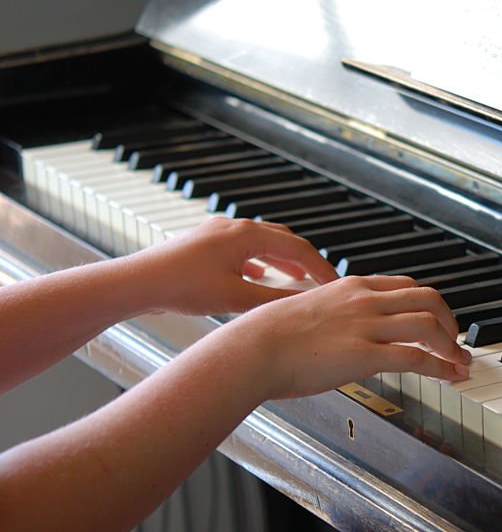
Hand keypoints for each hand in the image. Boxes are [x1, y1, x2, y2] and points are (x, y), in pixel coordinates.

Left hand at [126, 217, 337, 315]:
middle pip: (282, 240)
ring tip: (295, 278)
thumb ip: (275, 300)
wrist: (136, 283)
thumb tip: (306, 304)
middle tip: (320, 280)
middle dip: (304, 261)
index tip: (335, 284)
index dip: (321, 268)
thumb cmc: (180, 286)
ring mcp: (217, 233)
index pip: (298, 248)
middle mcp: (233, 227)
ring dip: (281, 261)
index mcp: (247, 234)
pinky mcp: (203, 244)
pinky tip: (257, 278)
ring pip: (261, 244)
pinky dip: (257, 262)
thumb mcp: (236, 299)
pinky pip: (241, 250)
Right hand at [223, 275, 471, 400]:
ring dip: (452, 346)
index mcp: (351, 287)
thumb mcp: (308, 312)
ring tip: (459, 364)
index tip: (438, 322)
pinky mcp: (365, 354)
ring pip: (429, 324)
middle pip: (428, 298)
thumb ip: (332, 317)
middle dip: (450, 321)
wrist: (251, 349)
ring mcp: (366, 325)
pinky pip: (416, 357)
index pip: (406, 287)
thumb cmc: (267, 337)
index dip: (430, 305)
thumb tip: (339, 334)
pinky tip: (449, 377)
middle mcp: (364, 300)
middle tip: (456, 342)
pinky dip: (441, 367)